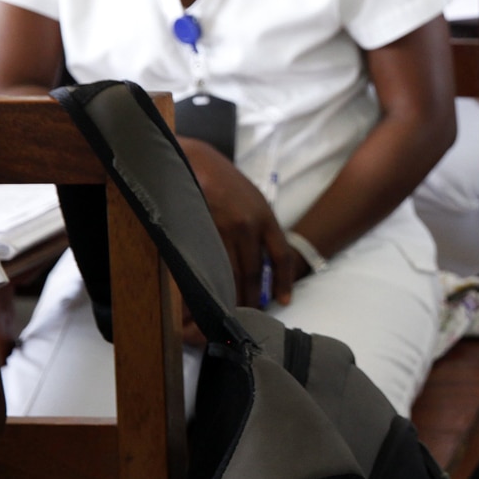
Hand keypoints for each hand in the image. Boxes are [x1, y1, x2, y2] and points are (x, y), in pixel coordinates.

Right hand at [180, 137, 296, 307]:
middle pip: (252, 272)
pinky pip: (206, 264)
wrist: (195, 162)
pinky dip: (207, 283)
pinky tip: (205, 296)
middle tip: (249, 316)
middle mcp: (249, 225)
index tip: (283, 301)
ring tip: (227, 313)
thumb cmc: (225, 182)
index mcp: (266, 217)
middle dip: (251, 297)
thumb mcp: (253, 199)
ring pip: (229, 272)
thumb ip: (260, 227)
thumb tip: (261, 259)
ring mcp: (223, 228)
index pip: (281, 256)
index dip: (283, 281)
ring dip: (229, 295)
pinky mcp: (200, 231)